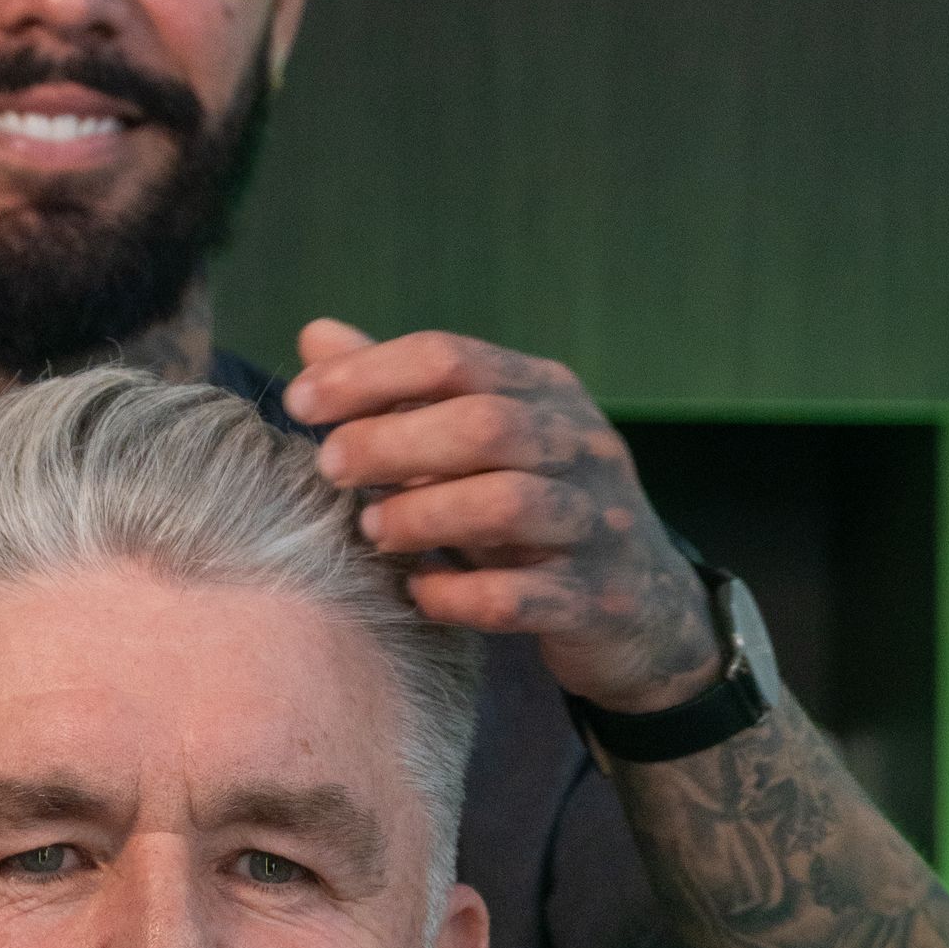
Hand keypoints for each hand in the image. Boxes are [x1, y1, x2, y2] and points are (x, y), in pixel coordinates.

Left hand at [282, 318, 721, 710]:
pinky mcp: (597, 600)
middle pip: (483, 423)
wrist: (647, 611)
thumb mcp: (481, 446)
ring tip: (371, 529)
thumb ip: (401, 395)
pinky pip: (520, 597)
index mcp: (548, 395)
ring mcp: (597, 524)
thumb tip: (315, 336)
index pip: (452, 358)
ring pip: (507, 504)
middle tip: (327, 467)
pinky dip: (459, 595)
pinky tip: (422, 592)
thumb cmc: (538, 516)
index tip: (301, 402)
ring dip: (423, 514)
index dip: (370, 374)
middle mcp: (582, 447)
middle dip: (391, 442)